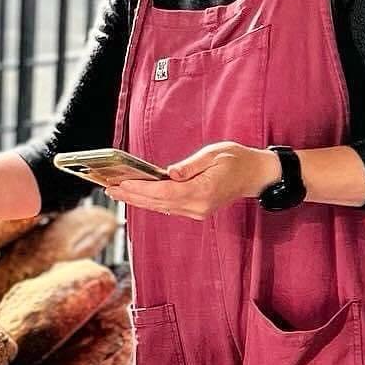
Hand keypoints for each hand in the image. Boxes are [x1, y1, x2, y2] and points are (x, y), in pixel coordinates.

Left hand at [104, 142, 280, 220]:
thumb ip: (191, 165)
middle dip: (132, 196)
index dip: (141, 190)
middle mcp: (198, 206)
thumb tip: (170, 173)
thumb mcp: (215, 154)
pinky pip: (168, 207)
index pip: (165, 193)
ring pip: (161, 207)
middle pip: (158, 203)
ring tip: (115, 191)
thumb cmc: (236, 160)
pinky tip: (135, 195)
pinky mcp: (195, 210)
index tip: (122, 184)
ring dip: (137, 200)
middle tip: (109, 188)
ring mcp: (197, 211)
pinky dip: (150, 201)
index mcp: (203, 190)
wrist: (255, 175)